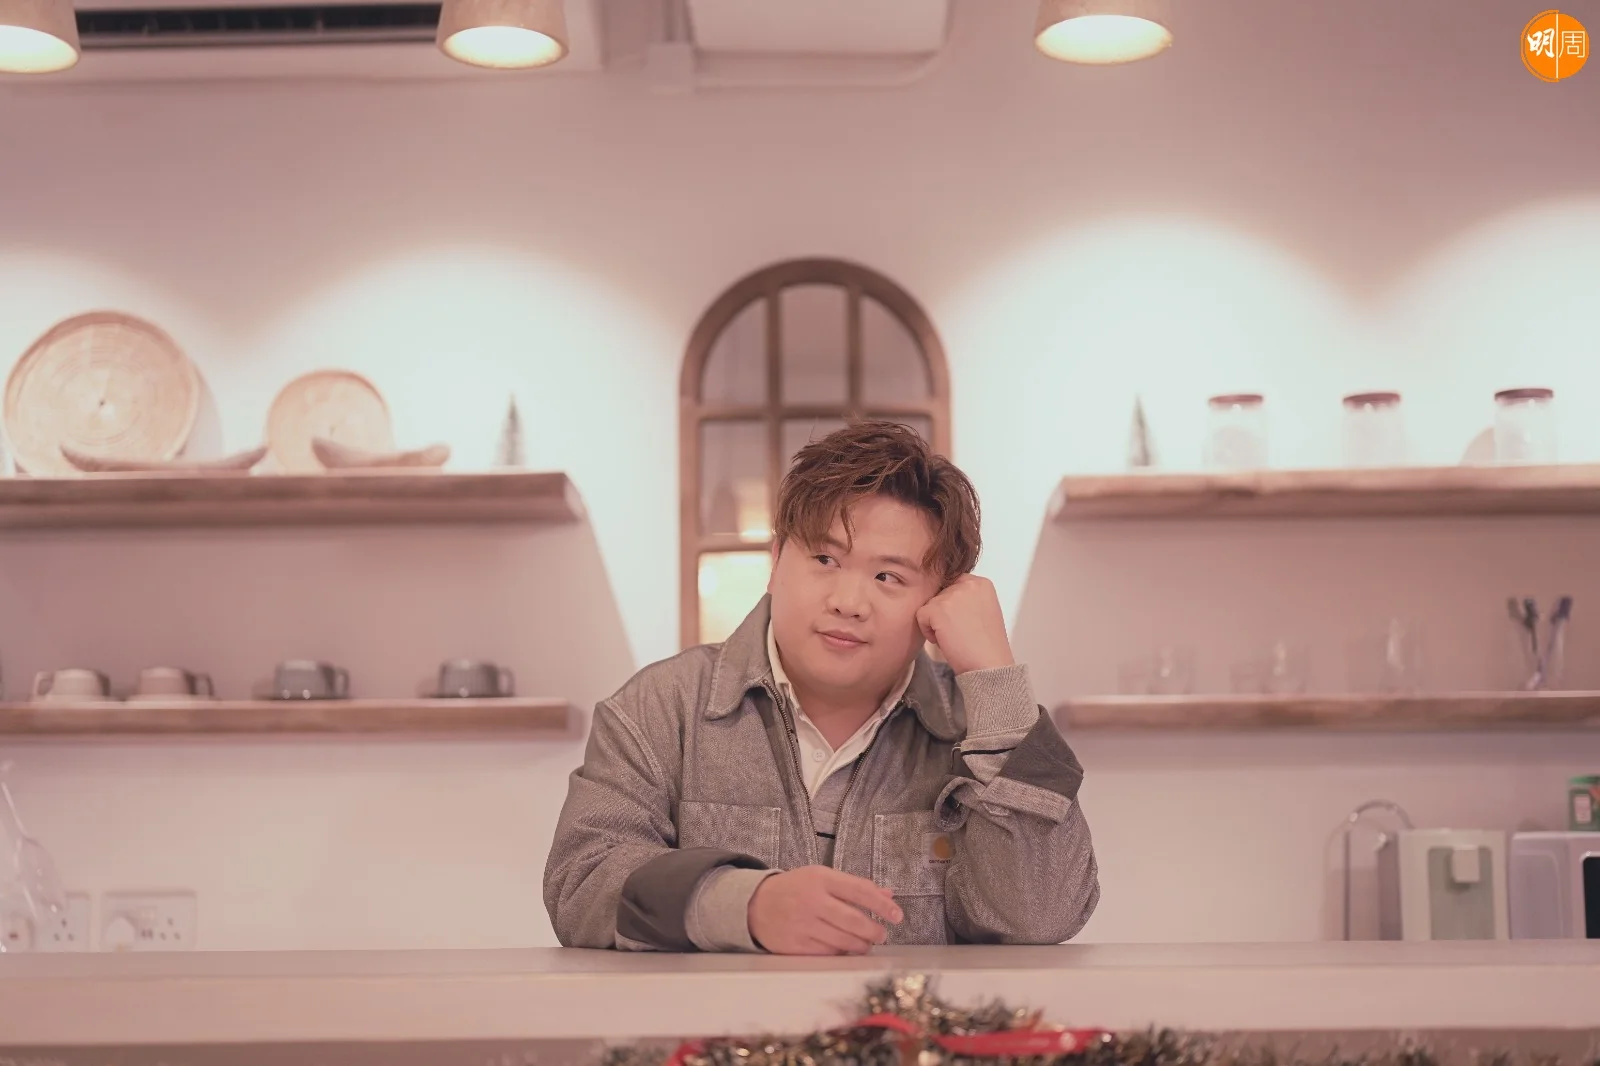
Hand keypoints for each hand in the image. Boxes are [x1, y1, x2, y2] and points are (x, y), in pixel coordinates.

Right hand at [748, 866, 901, 954]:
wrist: (755, 905)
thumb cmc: (794, 889)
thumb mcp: (821, 877)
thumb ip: (854, 886)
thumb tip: (888, 894)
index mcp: (820, 879)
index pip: (860, 891)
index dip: (882, 905)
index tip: (897, 915)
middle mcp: (812, 901)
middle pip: (854, 920)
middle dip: (874, 930)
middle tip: (882, 934)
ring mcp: (803, 924)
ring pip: (844, 941)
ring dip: (861, 945)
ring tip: (866, 943)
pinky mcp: (796, 946)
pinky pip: (828, 953)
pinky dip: (841, 953)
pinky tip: (845, 949)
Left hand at [916, 574, 1014, 675]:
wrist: (988, 664)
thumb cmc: (986, 645)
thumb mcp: (984, 610)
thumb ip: (966, 599)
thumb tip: (942, 598)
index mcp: (981, 583)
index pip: (953, 584)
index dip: (952, 605)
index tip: (961, 622)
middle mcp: (968, 584)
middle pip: (940, 594)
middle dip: (944, 614)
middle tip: (959, 632)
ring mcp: (952, 595)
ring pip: (929, 605)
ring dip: (936, 623)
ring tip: (954, 637)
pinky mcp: (938, 609)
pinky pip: (920, 616)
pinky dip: (927, 631)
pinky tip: (945, 640)